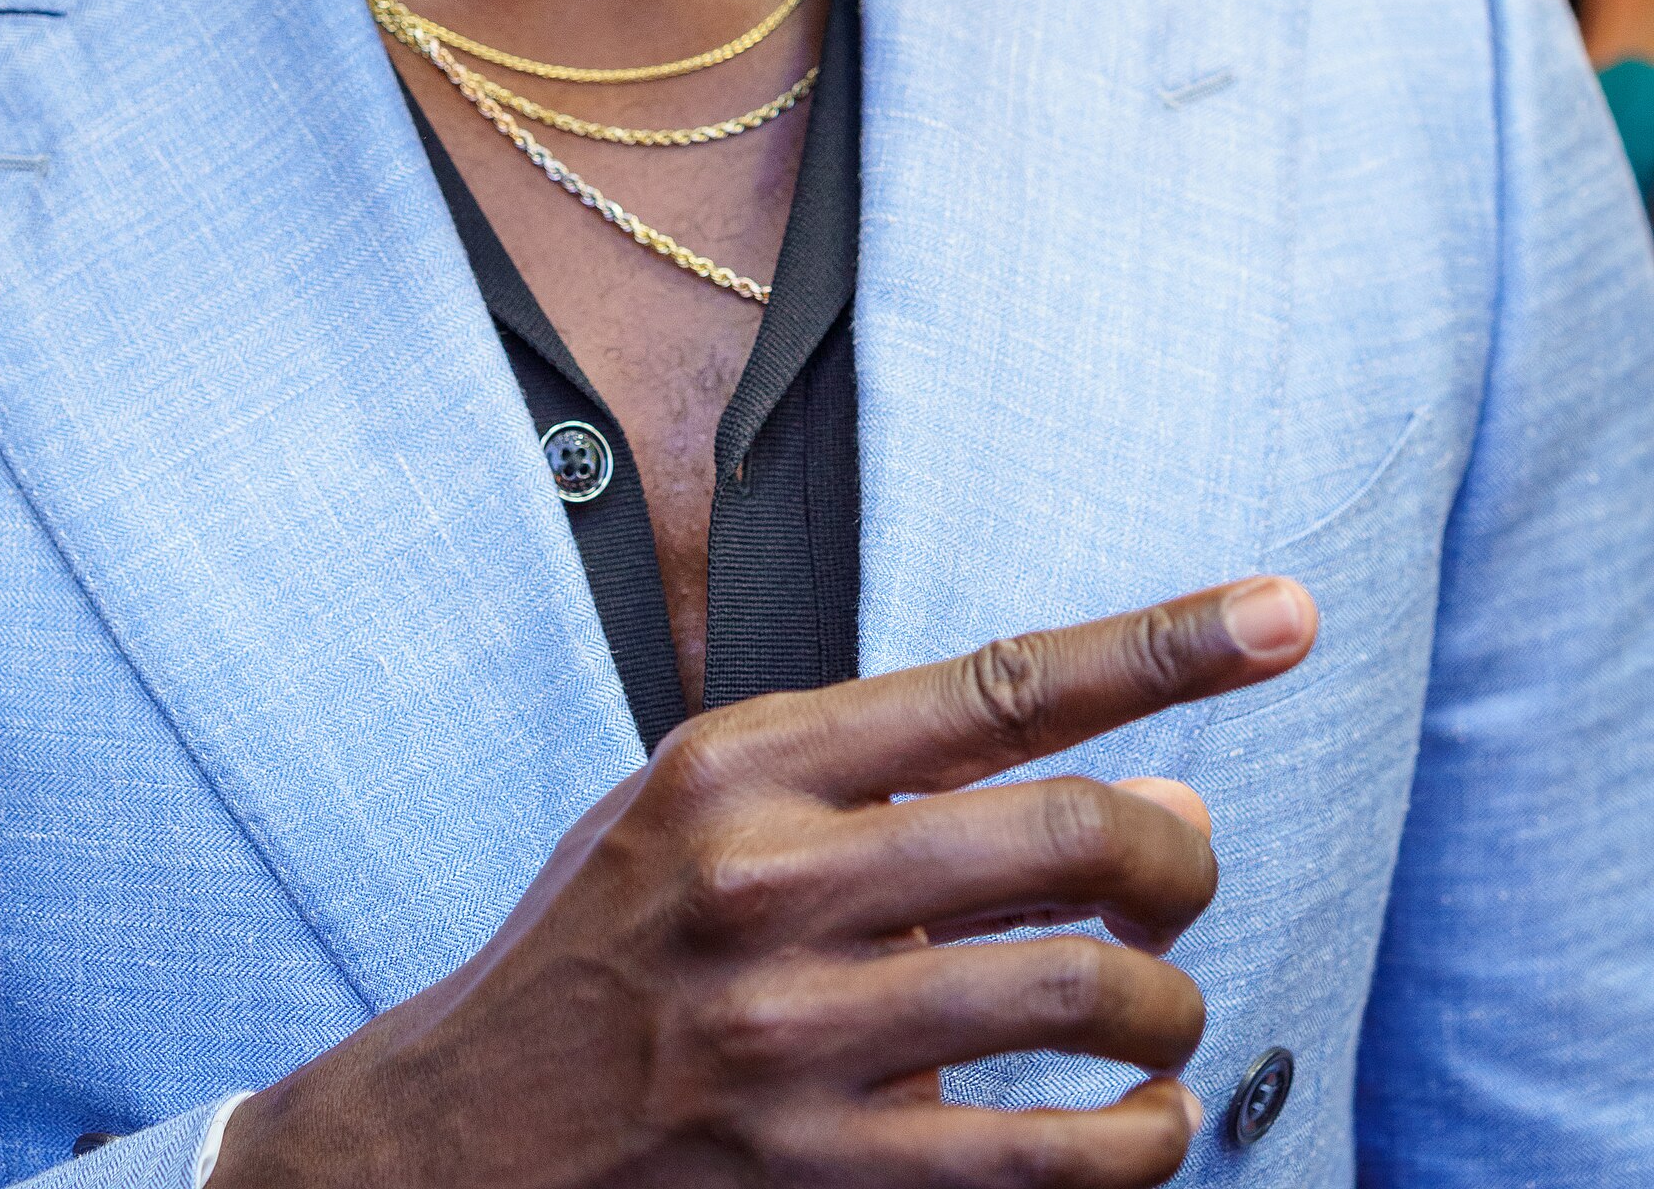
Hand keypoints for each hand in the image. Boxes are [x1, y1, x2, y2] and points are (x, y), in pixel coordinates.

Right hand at [218, 576, 1314, 1188]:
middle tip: (1184, 877)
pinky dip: (1142, 1139)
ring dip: (1170, 1001)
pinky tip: (1141, 1120)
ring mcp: (797, 1040)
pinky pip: (1055, 1161)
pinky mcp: (824, 1177)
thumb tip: (1153, 785)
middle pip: (1077, 836)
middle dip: (1181, 857)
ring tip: (1157, 1004)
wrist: (463, 1136)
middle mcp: (772, 883)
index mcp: (746, 761)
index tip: (1285, 615)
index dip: (1165, 646)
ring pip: (1088, 996)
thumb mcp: (711, 805)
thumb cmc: (616, 944)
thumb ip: (903, 782)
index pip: (1002, 682)